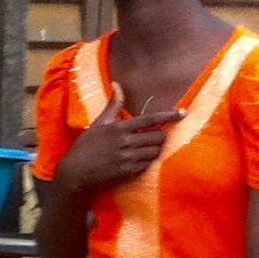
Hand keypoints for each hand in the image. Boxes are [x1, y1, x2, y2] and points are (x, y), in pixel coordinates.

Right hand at [53, 83, 180, 193]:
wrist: (76, 173)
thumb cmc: (86, 146)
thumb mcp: (98, 124)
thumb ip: (113, 105)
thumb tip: (117, 84)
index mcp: (119, 128)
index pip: (149, 119)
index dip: (168, 115)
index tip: (182, 113)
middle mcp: (125, 142)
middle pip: (158, 136)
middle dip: (158, 136)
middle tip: (151, 137)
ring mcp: (128, 158)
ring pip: (156, 151)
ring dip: (154, 149)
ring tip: (144, 149)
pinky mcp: (129, 171)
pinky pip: (149, 164)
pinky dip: (147, 161)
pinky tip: (137, 160)